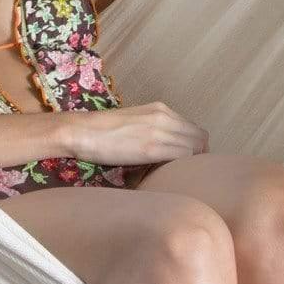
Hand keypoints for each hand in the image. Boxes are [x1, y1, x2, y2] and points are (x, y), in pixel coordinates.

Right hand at [65, 101, 209, 166]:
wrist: (81, 131)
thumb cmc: (102, 131)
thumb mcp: (135, 122)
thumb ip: (154, 129)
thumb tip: (165, 148)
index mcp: (160, 109)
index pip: (193, 129)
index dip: (195, 146)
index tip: (187, 161)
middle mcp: (164, 116)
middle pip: (201, 137)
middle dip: (199, 155)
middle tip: (186, 171)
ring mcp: (160, 130)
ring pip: (196, 148)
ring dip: (191, 162)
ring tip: (177, 175)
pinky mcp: (152, 148)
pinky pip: (183, 157)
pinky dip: (181, 168)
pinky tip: (168, 175)